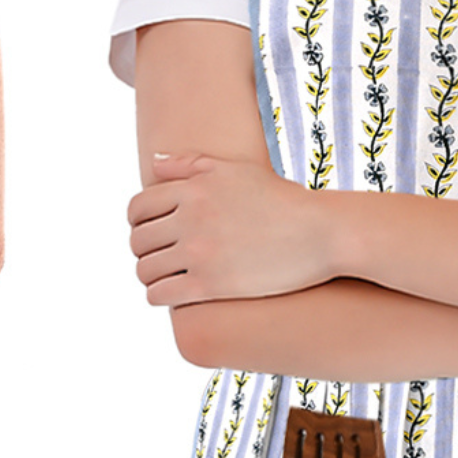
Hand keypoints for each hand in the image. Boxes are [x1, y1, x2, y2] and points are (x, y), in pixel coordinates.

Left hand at [127, 152, 334, 304]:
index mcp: (192, 188)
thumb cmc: (280, 200)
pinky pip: (160, 294)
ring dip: (150, 274)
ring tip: (165, 276)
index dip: (137, 222)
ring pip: (145, 269)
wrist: (320, 233)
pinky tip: (172, 294)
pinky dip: (158, 295)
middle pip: (138, 240)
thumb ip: (189, 164)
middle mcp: (190, 218)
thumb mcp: (235, 170)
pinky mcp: (210, 285)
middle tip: (159, 256)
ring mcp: (199, 252)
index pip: (138, 208)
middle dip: (144, 249)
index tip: (149, 232)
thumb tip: (153, 162)